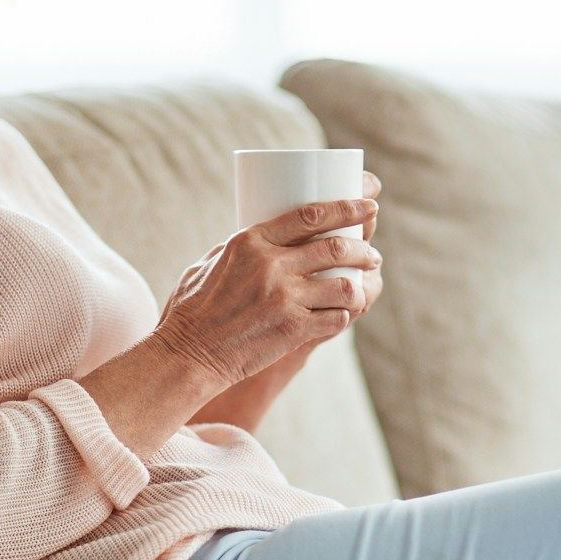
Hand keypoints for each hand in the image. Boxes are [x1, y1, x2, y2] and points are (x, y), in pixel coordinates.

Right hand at [152, 194, 383, 389]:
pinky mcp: (293, 328)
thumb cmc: (194, 309)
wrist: (188, 354)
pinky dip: (344, 314)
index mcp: (251, 240)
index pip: (311, 215)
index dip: (347, 208)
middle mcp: (271, 265)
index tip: (368, 205)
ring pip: (343, 284)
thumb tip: (268, 236)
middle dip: (363, 249)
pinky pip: (336, 317)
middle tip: (372, 254)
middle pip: (335, 247)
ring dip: (360, 285)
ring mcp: (284, 298)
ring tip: (363, 284)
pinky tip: (343, 313)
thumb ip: (242, 247)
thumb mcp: (210, 262)